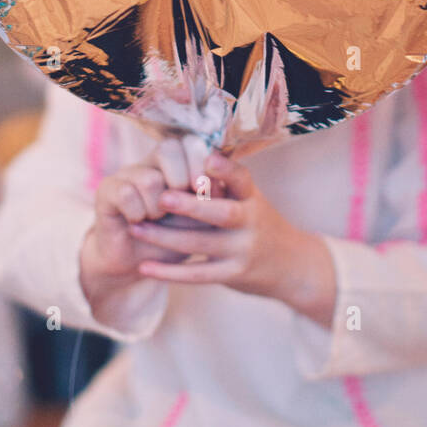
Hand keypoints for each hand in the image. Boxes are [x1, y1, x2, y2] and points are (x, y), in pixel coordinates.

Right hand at [79, 137, 202, 327]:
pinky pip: (126, 193)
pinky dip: (137, 213)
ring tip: (157, 218)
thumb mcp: (200, 219)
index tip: (206, 189)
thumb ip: (210, 200)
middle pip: (168, 149)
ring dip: (158, 207)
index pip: (189, 143)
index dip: (200, 162)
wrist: (138, 264)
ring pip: (149, 179)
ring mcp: (127, 173)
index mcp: (177, 163)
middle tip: (181, 203)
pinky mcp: (107, 189)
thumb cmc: (174, 238)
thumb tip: (218, 186)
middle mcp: (151, 162)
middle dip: (181, 180)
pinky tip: (137, 223)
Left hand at [129, 151, 336, 327]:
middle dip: (191, 206)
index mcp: (251, 197)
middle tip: (162, 198)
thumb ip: (223, 184)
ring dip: (166, 237)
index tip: (207, 158)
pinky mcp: (233, 274)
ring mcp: (243, 250)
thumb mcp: (249, 199)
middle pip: (222, 213)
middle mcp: (251, 221)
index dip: (226, 169)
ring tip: (136, 228)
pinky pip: (198, 275)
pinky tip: (145, 267)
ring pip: (202, 243)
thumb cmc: (257, 223)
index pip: (241, 179)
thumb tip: (188, 151)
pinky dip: (170, 272)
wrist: (290, 265)